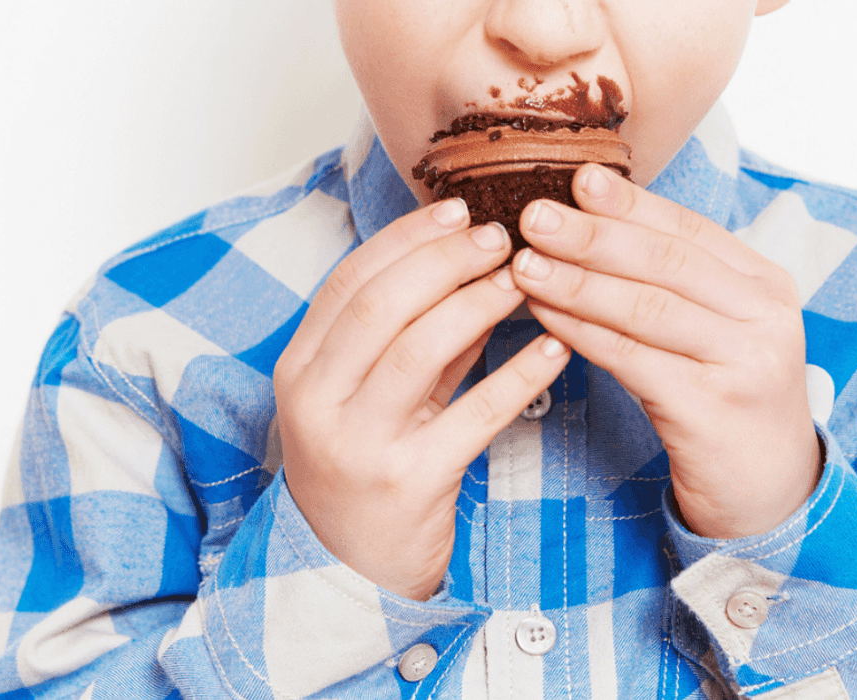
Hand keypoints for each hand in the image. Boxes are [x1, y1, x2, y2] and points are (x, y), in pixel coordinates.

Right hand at [274, 199, 571, 600]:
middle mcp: (318, 401)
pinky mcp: (410, 481)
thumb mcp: (373, 395)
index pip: (351, 280)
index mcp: (300, 368)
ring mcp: (359, 443)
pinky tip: (556, 346)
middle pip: (383, 303)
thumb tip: (471, 264)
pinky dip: (520, 373)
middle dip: (447, 258)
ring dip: (480, 302)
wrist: (349, 567)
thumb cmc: (365, 465)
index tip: (457, 209)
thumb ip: (411, 335)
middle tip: (501, 236)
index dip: (407, 238)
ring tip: (525, 278)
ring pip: (421, 347)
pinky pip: (474, 413)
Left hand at [511, 164, 819, 538]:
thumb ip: (676, 283)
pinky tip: (546, 315)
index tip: (577, 178)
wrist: (770, 490)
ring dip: (576, 282)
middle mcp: (764, 316)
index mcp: (765, 284)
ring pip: (645, 307)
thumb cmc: (728, 399)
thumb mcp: (719, 330)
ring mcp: (743, 362)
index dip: (631, 204)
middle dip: (593, 235)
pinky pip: (632, 359)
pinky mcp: (711, 408)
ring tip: (524, 263)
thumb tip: (593, 223)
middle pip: (665, 262)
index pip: (689, 229)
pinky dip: (583, 332)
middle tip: (535, 214)